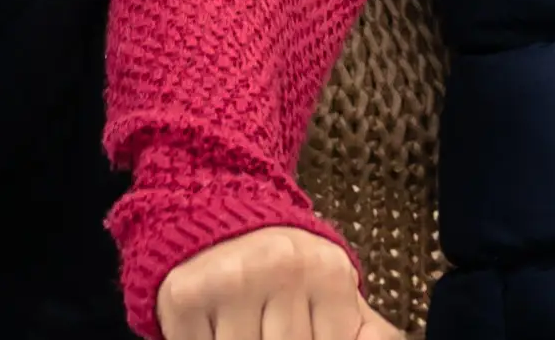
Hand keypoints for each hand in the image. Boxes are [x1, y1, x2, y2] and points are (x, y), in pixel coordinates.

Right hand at [154, 226, 394, 339]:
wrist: (220, 225)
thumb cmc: (285, 274)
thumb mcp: (335, 297)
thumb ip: (368, 333)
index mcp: (329, 273)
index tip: (301, 328)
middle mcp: (281, 267)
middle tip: (265, 324)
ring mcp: (231, 279)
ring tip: (246, 323)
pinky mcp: (185, 293)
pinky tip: (214, 325)